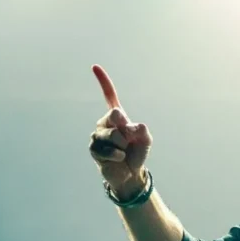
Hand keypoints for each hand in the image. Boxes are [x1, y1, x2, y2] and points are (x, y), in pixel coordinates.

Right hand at [89, 65, 152, 197]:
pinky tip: (118, 159)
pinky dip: (117, 155)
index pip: (109, 97)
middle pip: (116, 116)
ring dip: (123, 146)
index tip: (95, 67)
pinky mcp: (93, 149)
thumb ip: (142, 130)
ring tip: (122, 152)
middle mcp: (104, 122)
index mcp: (117, 117)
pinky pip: (108, 149)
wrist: (130, 174)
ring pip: (114, 135)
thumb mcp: (145, 139)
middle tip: (128, 142)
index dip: (103, 82)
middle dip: (127, 131)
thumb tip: (132, 125)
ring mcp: (97, 135)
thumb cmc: (137, 153)